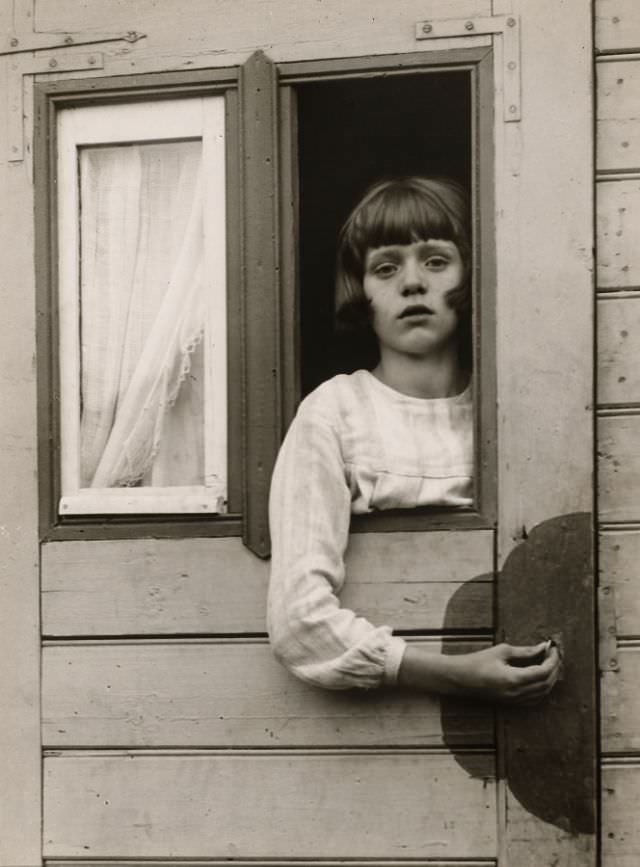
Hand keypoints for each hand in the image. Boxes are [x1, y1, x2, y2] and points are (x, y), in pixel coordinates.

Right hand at [398, 641, 560, 703]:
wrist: (459, 678)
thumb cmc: (477, 662)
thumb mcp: (501, 651)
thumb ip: (524, 651)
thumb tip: (542, 647)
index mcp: (514, 679)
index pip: (543, 672)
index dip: (553, 660)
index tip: (554, 648)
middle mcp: (517, 693)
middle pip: (547, 684)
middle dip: (554, 668)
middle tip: (554, 653)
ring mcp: (515, 701)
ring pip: (543, 693)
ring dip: (550, 678)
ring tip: (550, 663)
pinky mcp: (512, 703)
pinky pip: (535, 699)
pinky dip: (543, 688)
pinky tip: (541, 677)